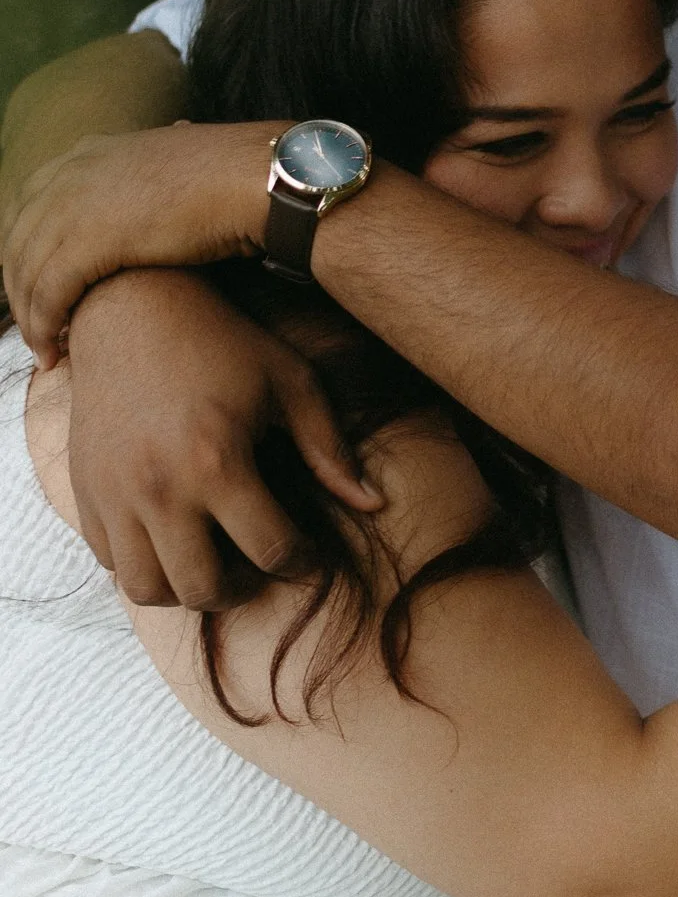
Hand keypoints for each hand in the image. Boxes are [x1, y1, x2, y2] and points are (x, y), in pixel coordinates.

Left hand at [3, 120, 273, 364]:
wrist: (254, 179)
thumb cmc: (233, 175)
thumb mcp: (172, 166)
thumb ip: (146, 180)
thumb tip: (158, 183)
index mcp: (90, 153)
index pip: (29, 205)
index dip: (25, 249)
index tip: (36, 284)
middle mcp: (71, 174)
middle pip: (17, 241)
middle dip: (19, 289)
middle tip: (34, 327)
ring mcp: (75, 205)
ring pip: (27, 272)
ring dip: (31, 319)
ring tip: (45, 352)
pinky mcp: (89, 241)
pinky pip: (48, 293)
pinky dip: (44, 327)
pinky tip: (54, 353)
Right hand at [62, 269, 379, 607]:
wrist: (132, 306)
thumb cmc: (221, 342)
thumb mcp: (289, 382)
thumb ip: (329, 448)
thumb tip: (375, 505)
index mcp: (217, 462)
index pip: (270, 549)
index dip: (301, 559)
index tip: (305, 549)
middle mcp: (159, 489)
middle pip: (204, 588)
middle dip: (242, 588)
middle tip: (257, 562)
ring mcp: (114, 495)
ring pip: (147, 589)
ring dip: (185, 588)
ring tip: (212, 559)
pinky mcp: (84, 491)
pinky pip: (109, 562)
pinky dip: (142, 564)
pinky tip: (172, 536)